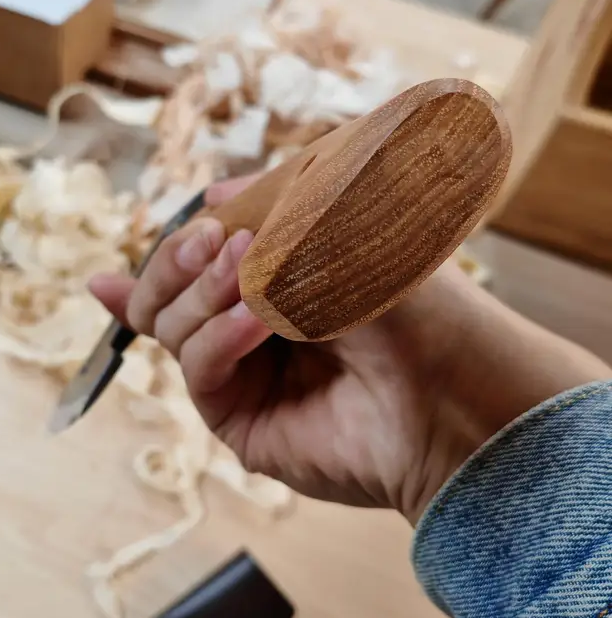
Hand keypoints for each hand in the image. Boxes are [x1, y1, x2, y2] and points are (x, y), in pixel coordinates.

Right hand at [91, 178, 609, 524]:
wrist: (452, 386)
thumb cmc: (412, 304)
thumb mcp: (340, 233)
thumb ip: (274, 207)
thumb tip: (211, 196)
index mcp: (268, 283)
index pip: (193, 257)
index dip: (182, 240)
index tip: (205, 220)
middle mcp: (247, 329)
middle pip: (164, 293)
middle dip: (177, 261)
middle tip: (212, 240)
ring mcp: (241, 376)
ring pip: (171, 325)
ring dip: (204, 290)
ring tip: (246, 268)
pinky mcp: (238, 420)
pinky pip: (198, 368)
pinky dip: (218, 336)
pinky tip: (257, 320)